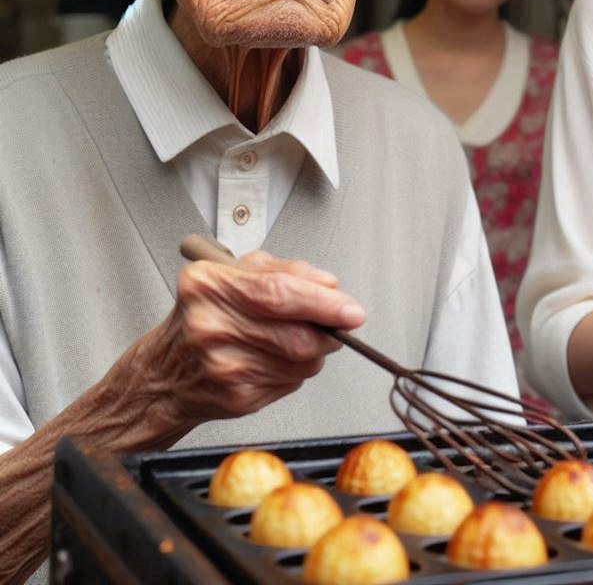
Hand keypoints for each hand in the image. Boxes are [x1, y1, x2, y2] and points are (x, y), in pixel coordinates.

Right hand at [124, 248, 366, 430]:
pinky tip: (275, 359)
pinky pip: (291, 383)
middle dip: (329, 330)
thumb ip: (286, 271)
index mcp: (207, 285)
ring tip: (294, 338)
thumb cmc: (203, 316)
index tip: (351, 310)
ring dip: (314, 350)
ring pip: (300, 361)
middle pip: (296, 333)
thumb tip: (328, 285)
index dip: (323, 303)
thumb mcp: (236, 273)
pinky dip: (296, 370)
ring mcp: (221, 366)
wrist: (165, 373)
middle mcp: (209, 325)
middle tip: (336, 324)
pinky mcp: (235, 398)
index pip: (278, 293)